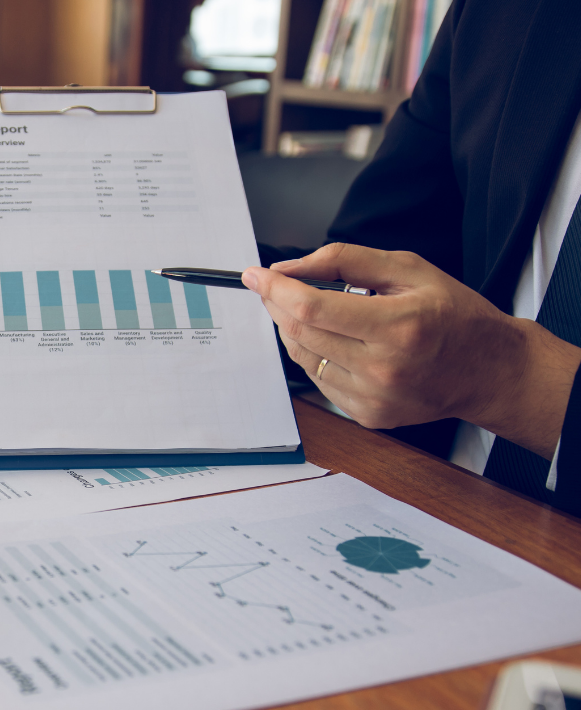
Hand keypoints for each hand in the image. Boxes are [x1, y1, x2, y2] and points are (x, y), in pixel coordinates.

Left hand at [243, 243, 580, 458]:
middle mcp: (383, 368)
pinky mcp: (367, 415)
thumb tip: (289, 268)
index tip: (255, 275)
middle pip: (299, 332)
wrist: (488, 371)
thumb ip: (344, 259)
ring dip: (291, 328)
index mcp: (398, 326)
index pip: (311, 308)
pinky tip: (331, 339)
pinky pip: (317, 379)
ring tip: (305, 308)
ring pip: (302, 357)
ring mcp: (373, 397)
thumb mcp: (408, 268)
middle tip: (273, 287)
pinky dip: (312, 353)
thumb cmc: (453, 315)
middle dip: (277, 304)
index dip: (275, 289)